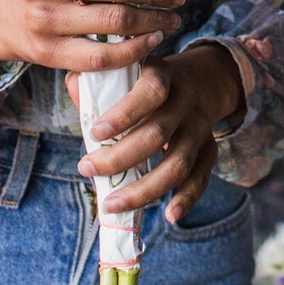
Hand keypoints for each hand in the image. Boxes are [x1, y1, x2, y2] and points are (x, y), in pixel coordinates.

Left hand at [71, 45, 243, 222]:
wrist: (203, 79)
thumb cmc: (149, 82)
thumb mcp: (130, 69)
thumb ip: (101, 80)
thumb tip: (75, 85)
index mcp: (162, 77)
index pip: (150, 92)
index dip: (124, 114)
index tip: (95, 133)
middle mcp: (184, 103)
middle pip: (158, 134)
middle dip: (120, 158)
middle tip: (87, 169)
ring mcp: (199, 127)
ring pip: (179, 162)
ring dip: (145, 189)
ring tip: (111, 205)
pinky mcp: (209, 148)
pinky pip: (201, 176)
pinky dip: (187, 198)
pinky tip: (170, 215)